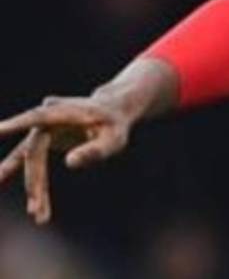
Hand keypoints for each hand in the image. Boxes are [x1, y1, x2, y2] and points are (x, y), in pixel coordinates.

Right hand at [0, 94, 133, 224]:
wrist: (112, 112)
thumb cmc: (115, 125)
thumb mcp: (115, 139)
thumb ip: (95, 150)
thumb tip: (70, 163)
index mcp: (64, 111)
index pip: (38, 118)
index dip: (17, 124)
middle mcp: (47, 118)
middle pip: (34, 152)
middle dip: (35, 181)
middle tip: (36, 211)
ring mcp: (40, 130)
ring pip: (31, 161)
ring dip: (33, 186)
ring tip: (36, 214)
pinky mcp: (40, 142)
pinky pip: (31, 164)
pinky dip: (34, 183)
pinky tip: (33, 206)